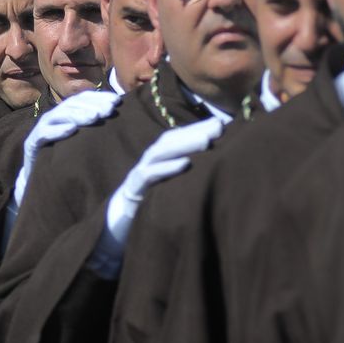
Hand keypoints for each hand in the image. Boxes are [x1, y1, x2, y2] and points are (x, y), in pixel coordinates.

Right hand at [13, 89, 120, 208]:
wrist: (39, 179)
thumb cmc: (66, 159)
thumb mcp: (82, 142)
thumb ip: (95, 128)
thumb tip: (119, 118)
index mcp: (67, 113)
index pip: (83, 99)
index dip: (99, 97)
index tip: (117, 101)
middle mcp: (54, 117)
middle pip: (73, 105)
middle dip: (92, 106)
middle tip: (109, 110)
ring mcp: (42, 128)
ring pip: (60, 115)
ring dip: (78, 115)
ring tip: (95, 117)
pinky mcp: (32, 142)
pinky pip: (44, 133)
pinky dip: (58, 130)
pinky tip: (72, 130)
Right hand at [106, 116, 227, 241]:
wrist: (123, 218)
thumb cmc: (154, 197)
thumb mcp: (172, 181)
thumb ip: (188, 167)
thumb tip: (214, 156)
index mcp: (160, 156)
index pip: (178, 136)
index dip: (198, 128)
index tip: (220, 124)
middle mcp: (151, 159)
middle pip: (171, 140)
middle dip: (194, 132)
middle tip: (218, 128)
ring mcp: (141, 171)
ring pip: (161, 153)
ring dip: (183, 145)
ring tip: (206, 142)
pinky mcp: (135, 187)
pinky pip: (149, 175)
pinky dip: (167, 168)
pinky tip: (185, 164)